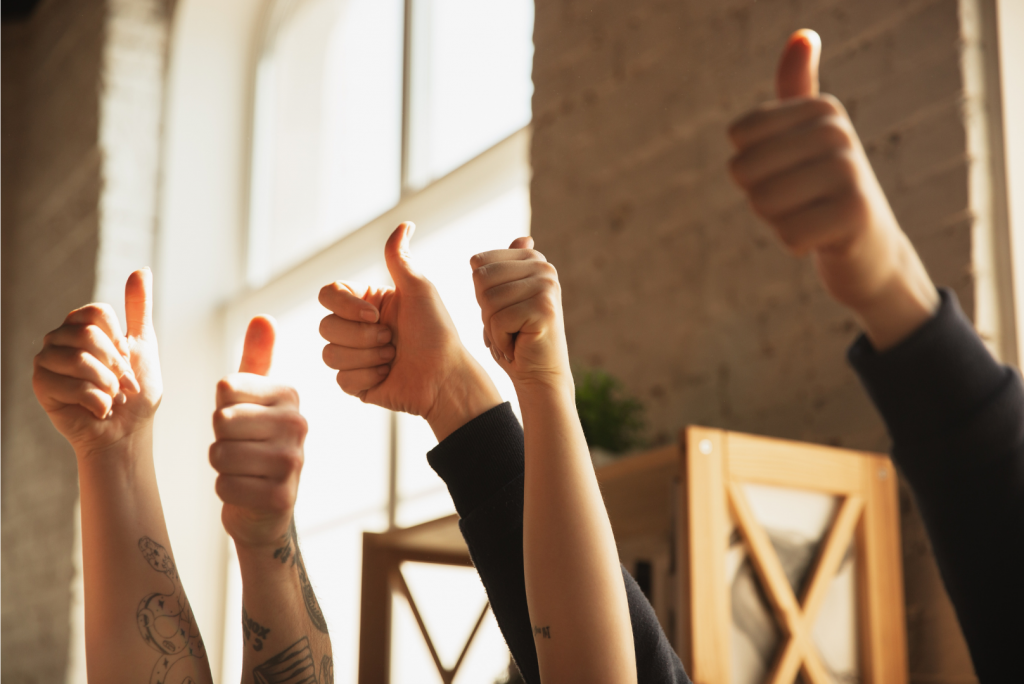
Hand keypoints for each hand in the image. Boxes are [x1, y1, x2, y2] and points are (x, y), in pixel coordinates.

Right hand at [32, 269, 160, 458]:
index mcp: (81, 325)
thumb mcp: (143, 343)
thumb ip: (138, 307)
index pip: (98, 313)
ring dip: (108, 384)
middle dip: (116, 365)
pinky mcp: (40, 385)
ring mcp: (46, 360)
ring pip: (81, 359)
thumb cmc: (135, 391)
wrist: (127, 431)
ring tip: (111, 396)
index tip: (126, 359)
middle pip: (89, 334)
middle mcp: (59, 338)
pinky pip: (71, 385)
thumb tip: (142, 269)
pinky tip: (97, 409)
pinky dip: (95, 401)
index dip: (120, 340)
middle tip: (122, 384)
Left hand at [211, 316, 305, 548]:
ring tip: (243, 469)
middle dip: (220, 439)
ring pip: (220, 454)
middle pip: (221, 421)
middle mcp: (297, 424)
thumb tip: (264, 316)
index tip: (242, 420)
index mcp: (289, 394)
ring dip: (222, 467)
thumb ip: (257, 358)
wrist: (267, 506)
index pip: (226, 388)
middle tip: (241, 448)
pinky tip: (247, 490)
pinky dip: (227, 491)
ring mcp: (293, 461)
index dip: (222, 408)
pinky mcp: (282, 496)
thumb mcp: (256, 399)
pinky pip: (225, 486)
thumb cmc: (255, 443)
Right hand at [318, 222, 501, 439]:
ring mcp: (354, 357)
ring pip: (330, 354)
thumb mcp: (419, 290)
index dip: (346, 306)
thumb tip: (405, 224)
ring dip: (367, 357)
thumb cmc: (437, 333)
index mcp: (367, 303)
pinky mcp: (355, 384)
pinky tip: (388, 375)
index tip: (376, 315)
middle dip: (363, 336)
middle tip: (392, 339)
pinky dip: (368, 377)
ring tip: (393, 357)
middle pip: (325, 327)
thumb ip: (400, 258)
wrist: (445, 377)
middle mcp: (356, 328)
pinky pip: (341, 380)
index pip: (328, 294)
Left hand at [471, 237, 571, 390]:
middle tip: (508, 326)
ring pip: (488, 301)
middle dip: (485, 310)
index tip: (503, 310)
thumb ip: (506, 269)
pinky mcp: (544, 308)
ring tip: (514, 336)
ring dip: (493, 328)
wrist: (540, 376)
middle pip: (481, 279)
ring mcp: (546, 286)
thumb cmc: (518, 339)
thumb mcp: (505, 300)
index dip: (481, 294)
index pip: (479, 263)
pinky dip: (500, 340)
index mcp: (532, 260)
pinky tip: (518, 345)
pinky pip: (498, 320)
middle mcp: (544, 268)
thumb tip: (523, 238)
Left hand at [727, 29, 937, 348]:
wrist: (871, 249)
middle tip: (798, 201)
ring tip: (811, 216)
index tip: (788, 171)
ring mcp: (850, 171)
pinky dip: (796, 244)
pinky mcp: (854, 214)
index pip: (739, 135)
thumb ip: (797, 88)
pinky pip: (786, 234)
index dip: (750, 165)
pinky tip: (824, 238)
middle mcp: (838, 132)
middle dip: (760, 197)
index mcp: (821, 108)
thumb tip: (803, 35)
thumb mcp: (808, 135)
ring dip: (777, 220)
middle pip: (743, 170)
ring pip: (762, 203)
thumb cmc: (824, 190)